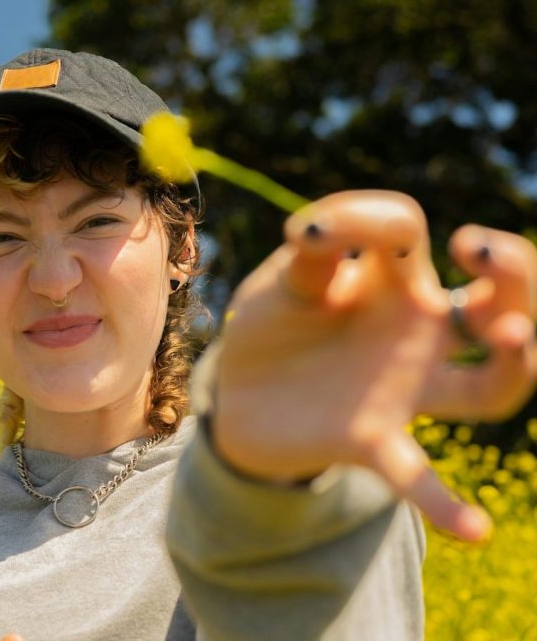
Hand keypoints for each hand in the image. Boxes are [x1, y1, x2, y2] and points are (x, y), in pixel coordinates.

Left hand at [213, 190, 536, 540]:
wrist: (240, 392)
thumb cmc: (273, 325)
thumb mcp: (283, 279)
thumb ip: (310, 252)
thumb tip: (319, 227)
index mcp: (387, 279)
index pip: (406, 230)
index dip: (367, 220)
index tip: (310, 235)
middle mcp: (413, 330)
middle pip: (498, 299)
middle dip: (512, 271)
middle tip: (477, 251)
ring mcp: (403, 387)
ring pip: (489, 386)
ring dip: (512, 364)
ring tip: (509, 336)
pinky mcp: (372, 438)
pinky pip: (419, 476)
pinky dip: (443, 502)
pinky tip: (474, 530)